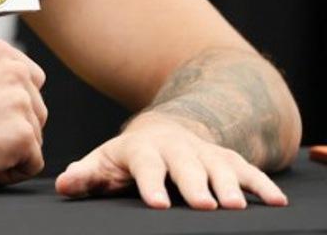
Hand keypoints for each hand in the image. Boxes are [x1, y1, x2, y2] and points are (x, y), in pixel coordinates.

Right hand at [0, 39, 46, 188]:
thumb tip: (10, 90)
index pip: (33, 82)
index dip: (11, 105)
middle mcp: (14, 71)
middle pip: (38, 112)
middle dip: (13, 129)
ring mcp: (20, 102)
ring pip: (35, 139)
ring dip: (10, 150)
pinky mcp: (22, 135)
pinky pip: (32, 164)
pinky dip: (9, 172)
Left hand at [55, 112, 288, 208]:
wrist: (163, 132)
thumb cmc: (129, 158)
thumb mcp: (104, 163)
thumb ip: (86, 176)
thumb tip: (63, 185)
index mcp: (142, 149)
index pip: (146, 165)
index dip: (151, 184)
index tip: (157, 204)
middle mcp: (175, 148)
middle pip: (186, 166)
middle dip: (195, 185)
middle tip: (205, 206)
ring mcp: (203, 152)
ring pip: (219, 167)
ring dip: (229, 185)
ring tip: (236, 206)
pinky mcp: (227, 158)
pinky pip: (247, 170)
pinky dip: (262, 184)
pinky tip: (276, 202)